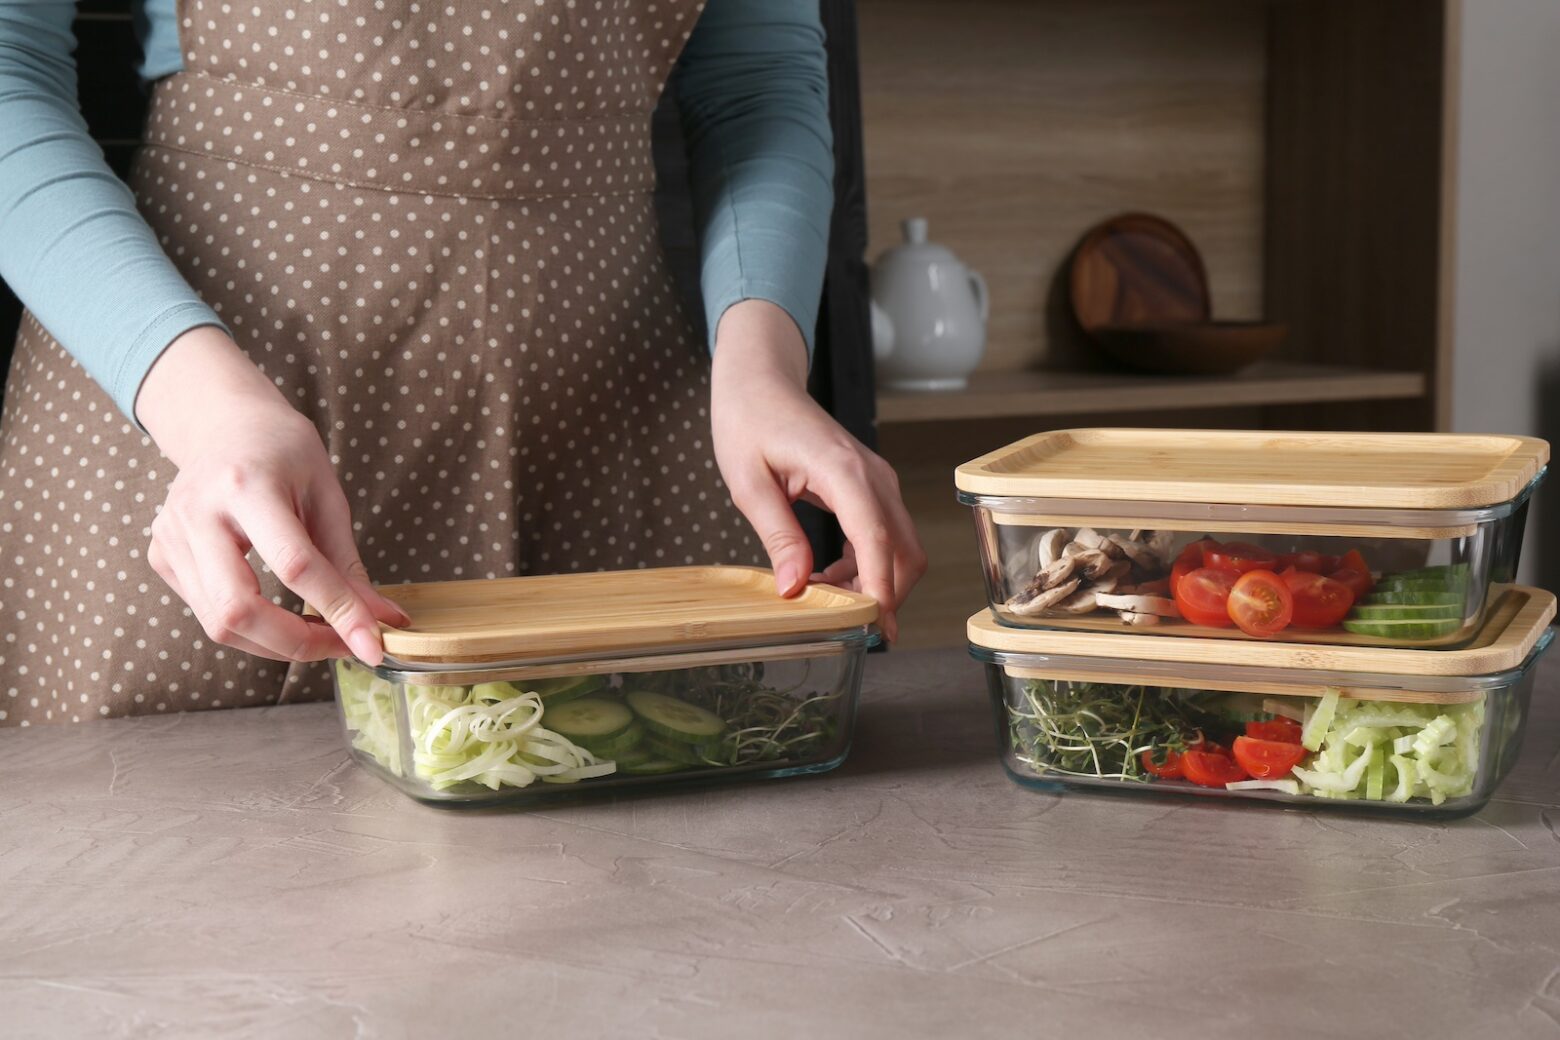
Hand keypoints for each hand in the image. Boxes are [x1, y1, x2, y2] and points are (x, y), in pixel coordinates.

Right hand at [135, 326, 407, 664]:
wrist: (224, 424)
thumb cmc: (284, 453)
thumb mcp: (327, 495)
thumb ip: (348, 564)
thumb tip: (381, 621)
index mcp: (246, 485)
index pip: (295, 565)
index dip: (339, 612)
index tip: (374, 645)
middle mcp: (198, 512)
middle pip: (239, 609)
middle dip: (297, 644)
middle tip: (344, 646)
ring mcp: (171, 537)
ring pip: (219, 624)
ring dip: (277, 645)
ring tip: (320, 633)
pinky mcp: (162, 556)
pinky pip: (207, 614)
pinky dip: (251, 629)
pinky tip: (280, 616)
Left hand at [710, 300, 925, 640]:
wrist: (762, 381)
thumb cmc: (750, 421)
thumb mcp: (748, 484)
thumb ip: (777, 535)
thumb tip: (794, 588)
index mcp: (843, 470)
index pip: (876, 540)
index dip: (879, 590)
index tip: (874, 628)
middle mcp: (872, 475)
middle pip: (905, 551)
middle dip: (886, 595)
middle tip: (846, 627)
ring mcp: (877, 480)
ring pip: (902, 547)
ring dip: (876, 582)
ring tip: (827, 600)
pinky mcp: (871, 486)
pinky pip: (885, 535)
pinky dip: (868, 564)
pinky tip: (830, 575)